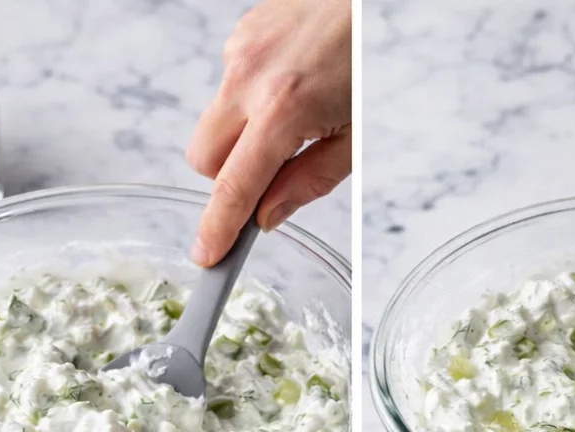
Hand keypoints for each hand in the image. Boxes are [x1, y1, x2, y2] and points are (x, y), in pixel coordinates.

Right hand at [187, 0, 351, 264]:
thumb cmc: (370, 62)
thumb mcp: (354, 139)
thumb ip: (308, 181)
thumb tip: (268, 216)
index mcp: (282, 109)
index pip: (233, 187)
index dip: (217, 228)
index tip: (206, 255)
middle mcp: (250, 76)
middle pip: (203, 159)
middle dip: (226, 179)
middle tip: (268, 177)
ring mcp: (240, 50)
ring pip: (213, 124)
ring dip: (239, 139)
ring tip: (290, 121)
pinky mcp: (240, 34)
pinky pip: (229, 89)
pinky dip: (249, 101)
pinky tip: (287, 88)